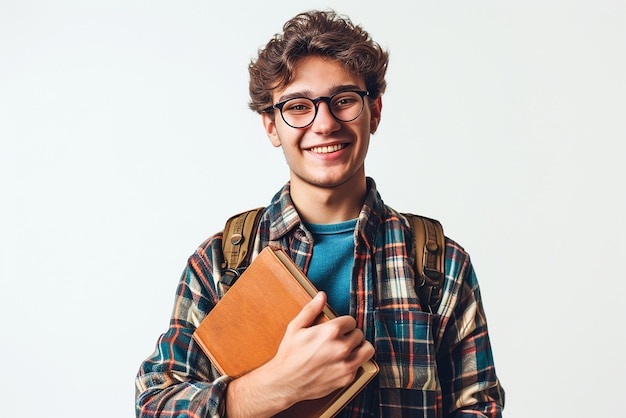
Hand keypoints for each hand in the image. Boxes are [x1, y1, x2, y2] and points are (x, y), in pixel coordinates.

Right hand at [225, 291, 374, 416]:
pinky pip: (359, 366)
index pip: (351, 321)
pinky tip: (340, 363)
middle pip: (359, 334)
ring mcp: (346, 364)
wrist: (285, 382)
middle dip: (350, 335)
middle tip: (340, 339)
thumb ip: (311, 309)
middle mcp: (342, 347)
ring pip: (367, 349)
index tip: (338, 329)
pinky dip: (353, 364)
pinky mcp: (347, 378)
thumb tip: (321, 296)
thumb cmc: (289, 354)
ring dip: (359, 348)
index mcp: (331, 331)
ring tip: (348, 349)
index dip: (343, 324)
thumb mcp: (296, 327)